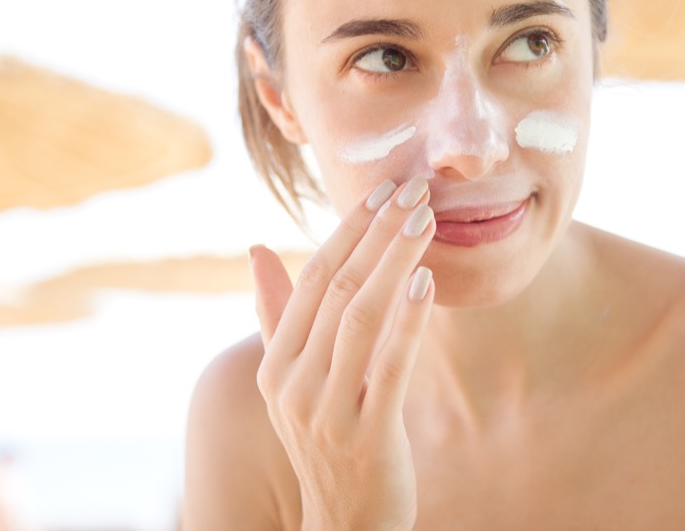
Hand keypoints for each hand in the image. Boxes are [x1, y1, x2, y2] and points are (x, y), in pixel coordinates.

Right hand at [250, 176, 436, 530]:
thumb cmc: (326, 439)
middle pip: (337, 288)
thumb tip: (256, 247)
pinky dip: (408, 321)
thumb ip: (277, 314)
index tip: (382, 188)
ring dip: (395, 262)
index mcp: (276, 364)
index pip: (311, 278)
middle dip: (377, 232)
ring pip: (361, 317)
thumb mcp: (292, 381)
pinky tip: (427, 282)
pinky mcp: (366, 435)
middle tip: (413, 188)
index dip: (348, 228)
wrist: (344, 524)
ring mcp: (326, 411)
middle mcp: (292, 383)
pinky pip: (388, 366)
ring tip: (425, 220)